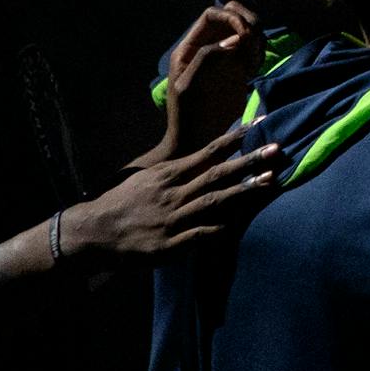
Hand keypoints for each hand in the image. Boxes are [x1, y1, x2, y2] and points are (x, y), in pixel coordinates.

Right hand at [64, 124, 280, 262]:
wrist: (91, 232)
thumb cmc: (122, 202)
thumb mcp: (147, 178)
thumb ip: (176, 170)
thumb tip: (204, 157)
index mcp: (168, 174)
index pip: (208, 152)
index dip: (235, 139)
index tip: (259, 125)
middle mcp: (173, 193)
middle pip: (217, 173)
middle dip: (249, 161)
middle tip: (278, 149)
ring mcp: (172, 219)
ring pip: (213, 201)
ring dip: (242, 191)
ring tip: (269, 181)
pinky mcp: (168, 244)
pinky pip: (197, 235)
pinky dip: (215, 229)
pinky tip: (234, 224)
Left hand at [159, 5, 264, 159]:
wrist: (197, 141)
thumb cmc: (187, 116)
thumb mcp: (190, 86)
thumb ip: (207, 58)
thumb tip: (236, 38)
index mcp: (190, 47)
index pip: (213, 14)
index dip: (232, 17)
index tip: (245, 35)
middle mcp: (208, 46)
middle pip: (232, 14)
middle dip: (248, 22)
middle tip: (254, 46)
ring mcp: (225, 56)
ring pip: (248, 29)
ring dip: (257, 38)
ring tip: (253, 62)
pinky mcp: (240, 68)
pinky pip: (255, 47)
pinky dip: (261, 51)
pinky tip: (254, 69)